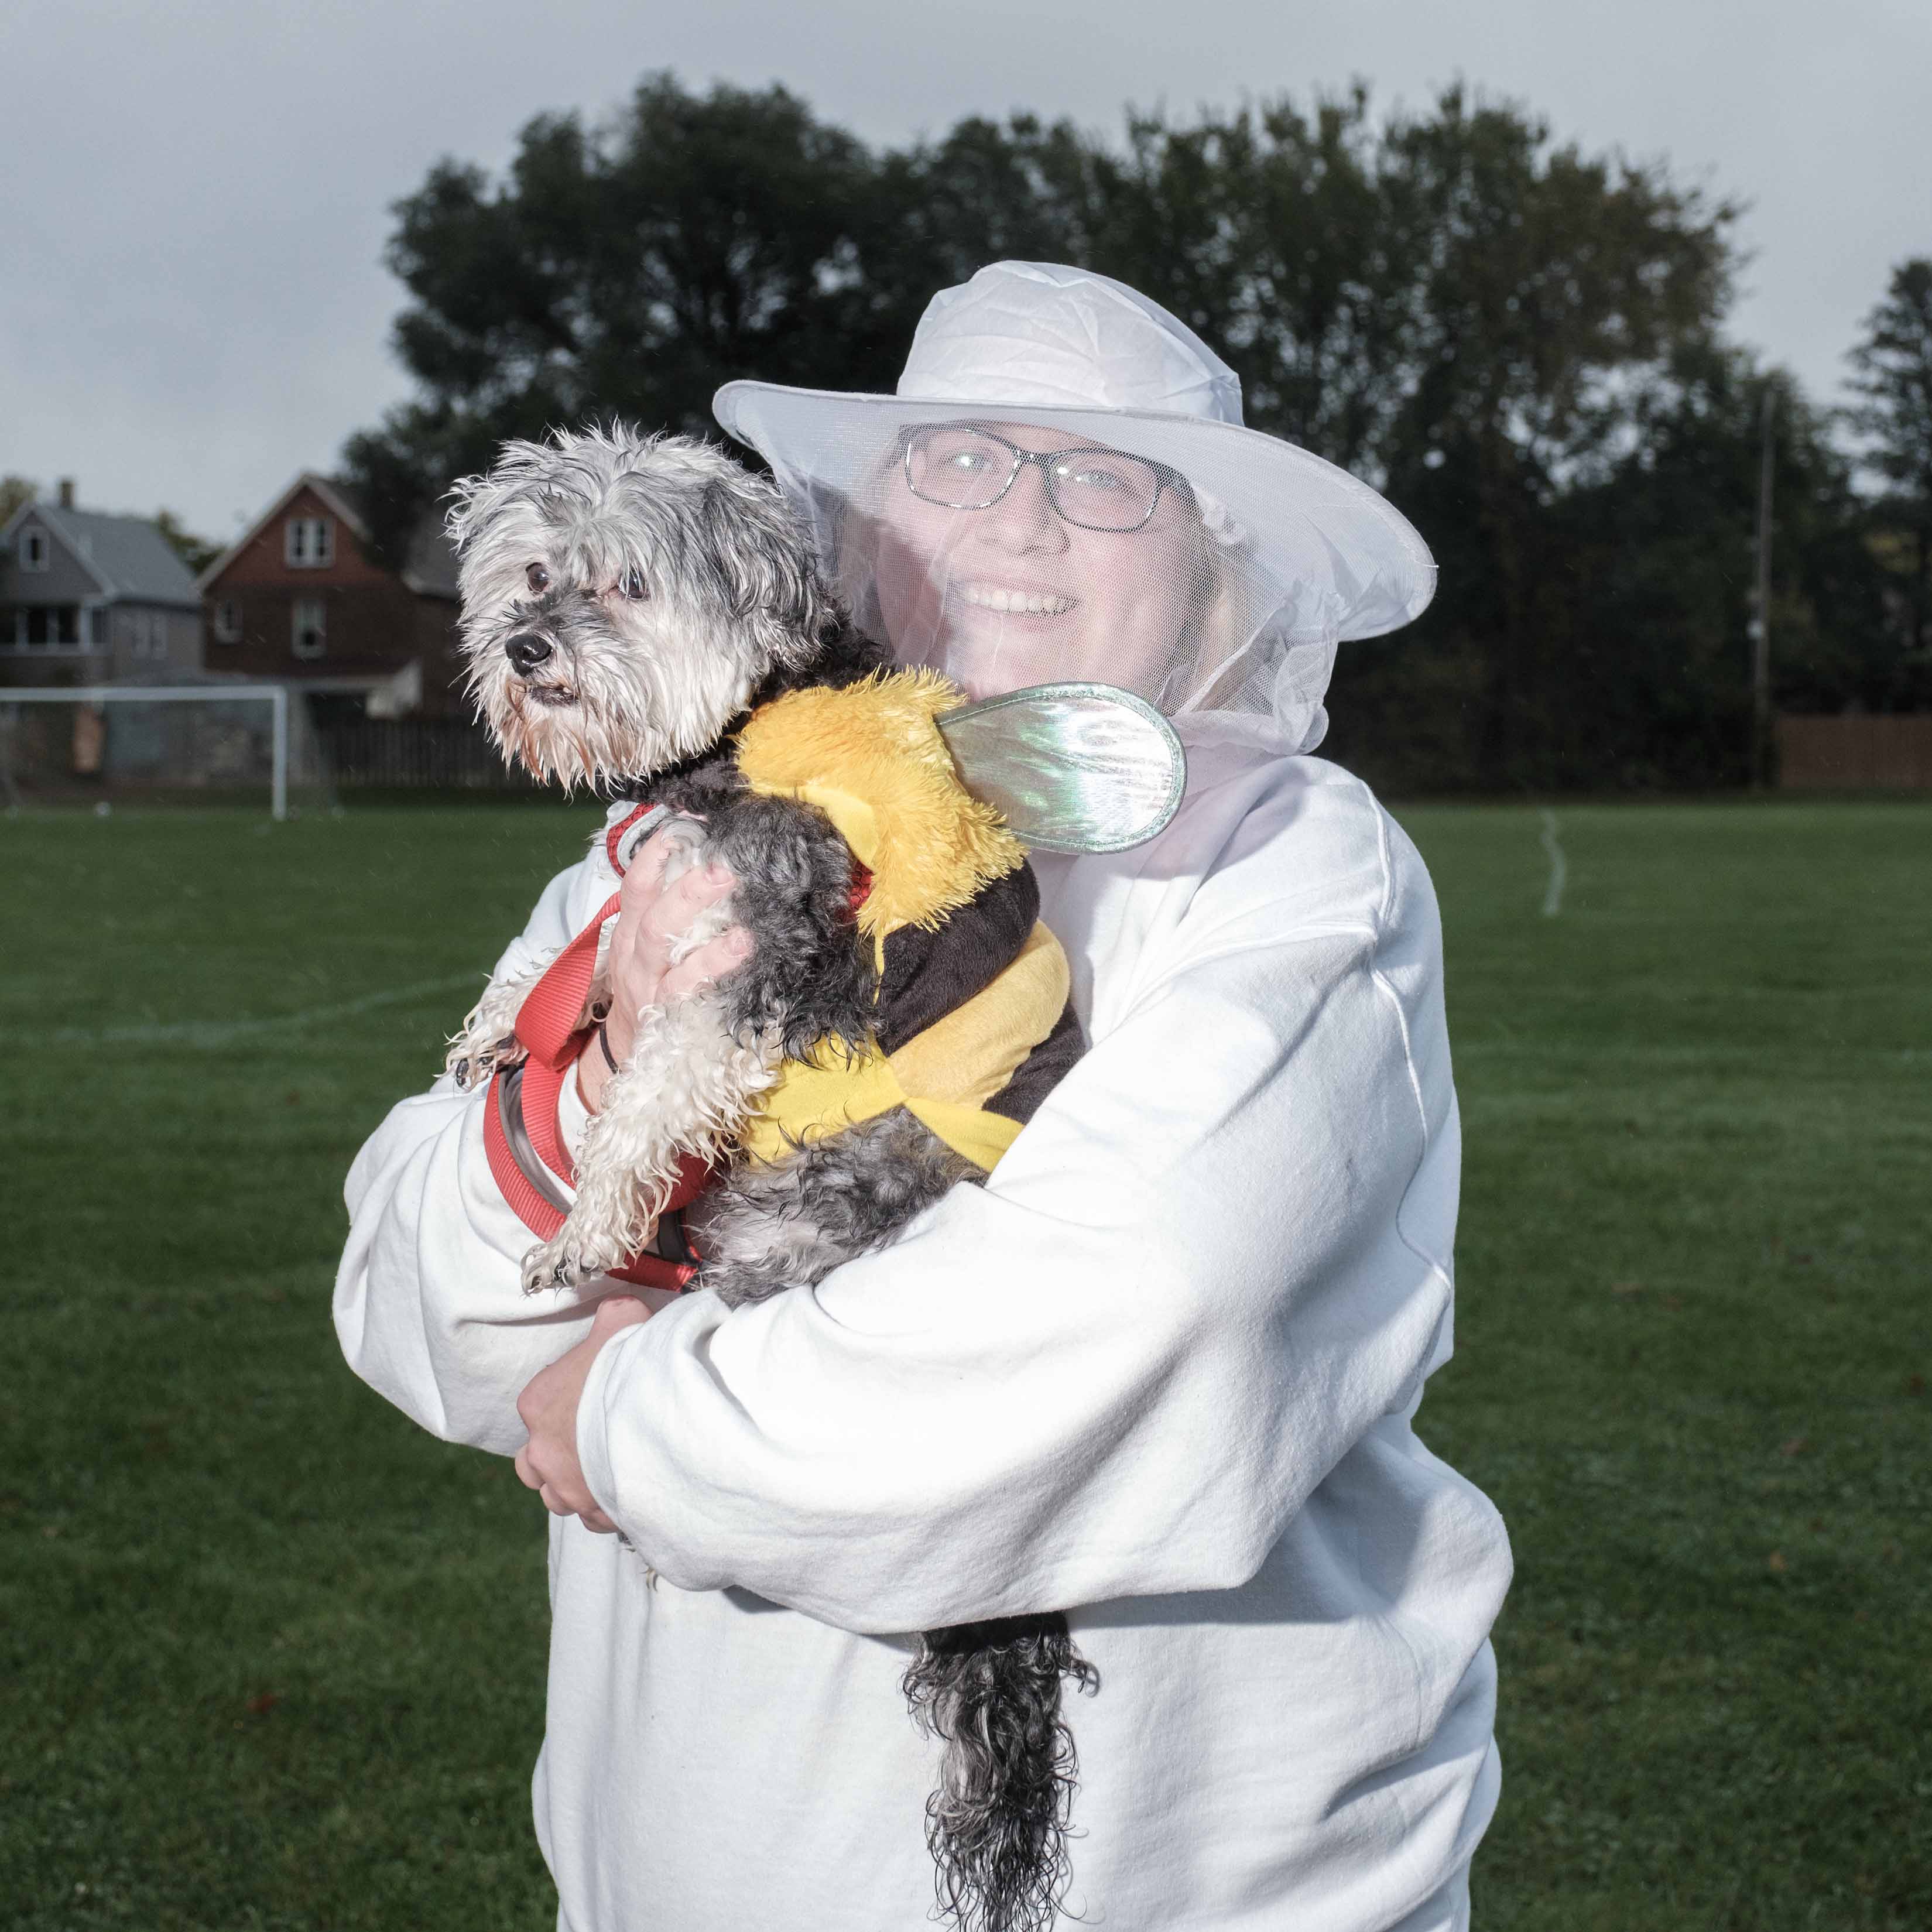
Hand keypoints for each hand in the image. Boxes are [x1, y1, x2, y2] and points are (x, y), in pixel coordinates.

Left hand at [513, 1293, 652, 1532]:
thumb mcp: (624, 1320)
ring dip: (574, 1486)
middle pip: (531, 1464)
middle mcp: (542, 1452)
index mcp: (538, 1403)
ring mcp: (568, 1489)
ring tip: (606, 1471)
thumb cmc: (634, 1365)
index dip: (564, 1401)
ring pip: (556, 1497)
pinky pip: (592, 1518)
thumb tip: (618, 1308)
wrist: (662, 1418)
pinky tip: (626, 1492)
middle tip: (587, 1443)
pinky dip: (604, 1508)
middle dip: (552, 1457)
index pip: (535, 1406)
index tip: (592, 1397)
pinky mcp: (596, 1514)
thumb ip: (613, 1314)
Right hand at [578, 834, 751, 1113]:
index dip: (661, 850)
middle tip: (726, 868)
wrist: (626, 1051)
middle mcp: (635, 954)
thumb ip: (670, 909)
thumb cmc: (648, 986)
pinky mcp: (664, 1016)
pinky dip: (712, 977)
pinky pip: (686, 995)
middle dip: (688, 889)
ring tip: (745, 930)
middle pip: (653, 914)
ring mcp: (648, 986)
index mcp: (630, 929)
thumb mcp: (647, 946)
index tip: (693, 824)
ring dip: (707, 941)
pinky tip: (741, 964)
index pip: (638, 881)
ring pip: (666, 955)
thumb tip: (711, 862)